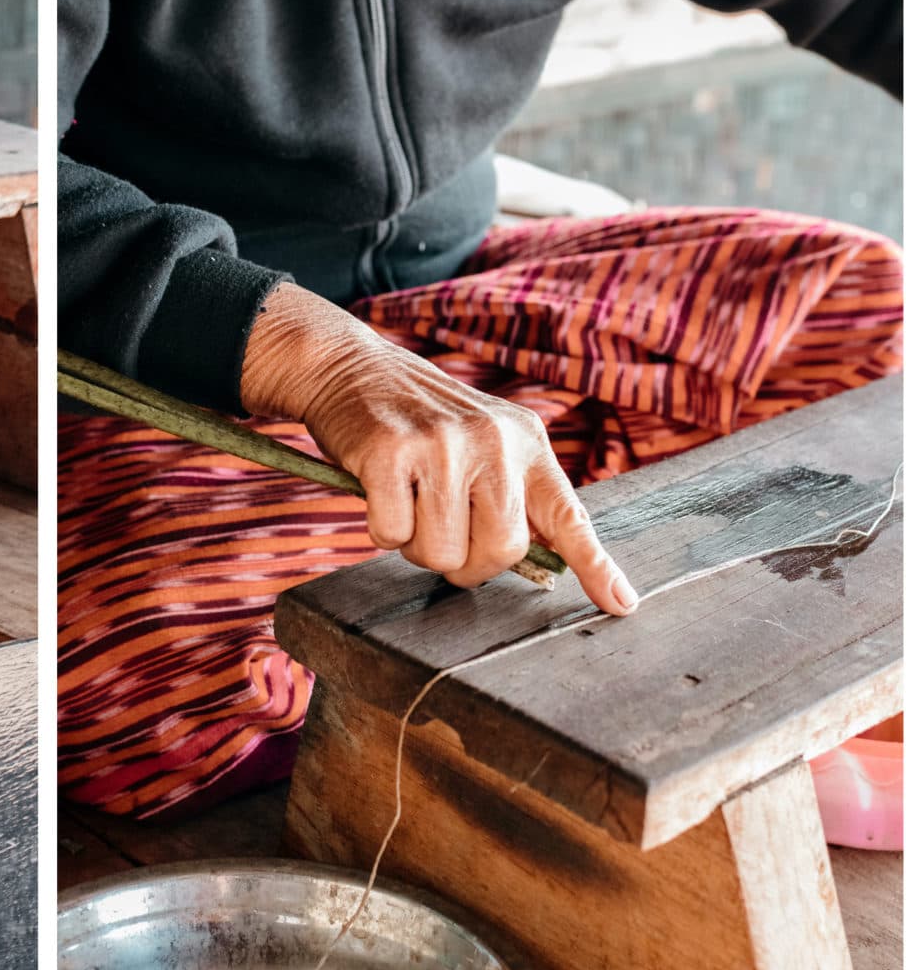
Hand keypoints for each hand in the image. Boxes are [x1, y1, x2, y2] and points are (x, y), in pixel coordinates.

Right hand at [239, 280, 637, 616]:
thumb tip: (551, 565)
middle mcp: (492, 440)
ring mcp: (441, 443)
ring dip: (417, 546)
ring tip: (408, 503)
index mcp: (524, 440)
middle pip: (500, 551)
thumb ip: (514, 492)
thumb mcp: (483, 438)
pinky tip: (378, 490)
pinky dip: (381, 529)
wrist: (347, 364)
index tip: (621, 605)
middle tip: (441, 532)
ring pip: (442, 552)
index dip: (596, 566)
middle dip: (465, 561)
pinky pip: (392, 534)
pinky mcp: (390, 451)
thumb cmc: (417, 416)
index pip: (568, 514)